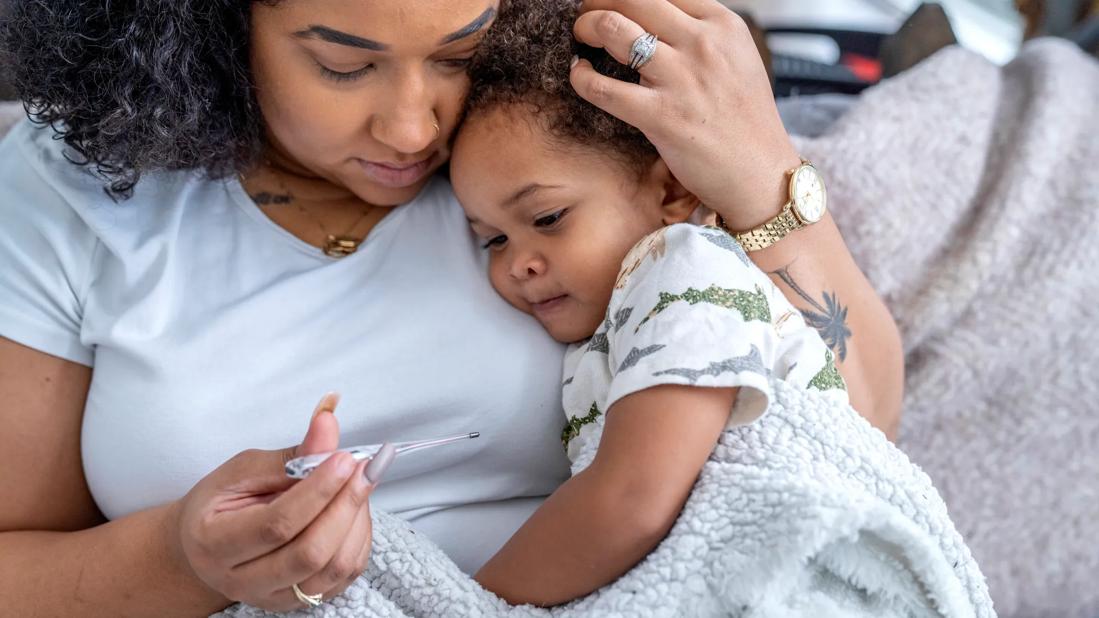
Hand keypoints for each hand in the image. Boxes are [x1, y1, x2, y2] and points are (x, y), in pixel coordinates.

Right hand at [170, 394, 380, 611]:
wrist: (206, 548)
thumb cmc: (221, 505)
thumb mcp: (244, 470)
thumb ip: (290, 456)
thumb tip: (327, 424)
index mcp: (216, 544)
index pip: (277, 524)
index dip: (318, 491)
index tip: (344, 459)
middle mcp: (243, 581)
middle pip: (310, 553)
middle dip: (345, 504)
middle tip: (362, 467)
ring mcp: (275, 597)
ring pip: (333, 568)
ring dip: (357, 520)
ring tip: (358, 483)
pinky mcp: (302, 601)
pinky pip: (345, 575)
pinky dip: (360, 538)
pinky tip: (354, 508)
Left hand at [570, 0, 801, 229]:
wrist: (760, 174)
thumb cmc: (746, 120)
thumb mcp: (739, 58)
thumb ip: (703, 34)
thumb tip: (661, 19)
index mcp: (723, 25)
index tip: (614, 2)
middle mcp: (702, 44)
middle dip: (599, 0)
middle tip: (587, 13)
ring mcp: (680, 79)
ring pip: (613, 28)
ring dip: (586, 26)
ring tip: (581, 36)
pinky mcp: (660, 117)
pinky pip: (603, 88)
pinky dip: (581, 76)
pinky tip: (580, 74)